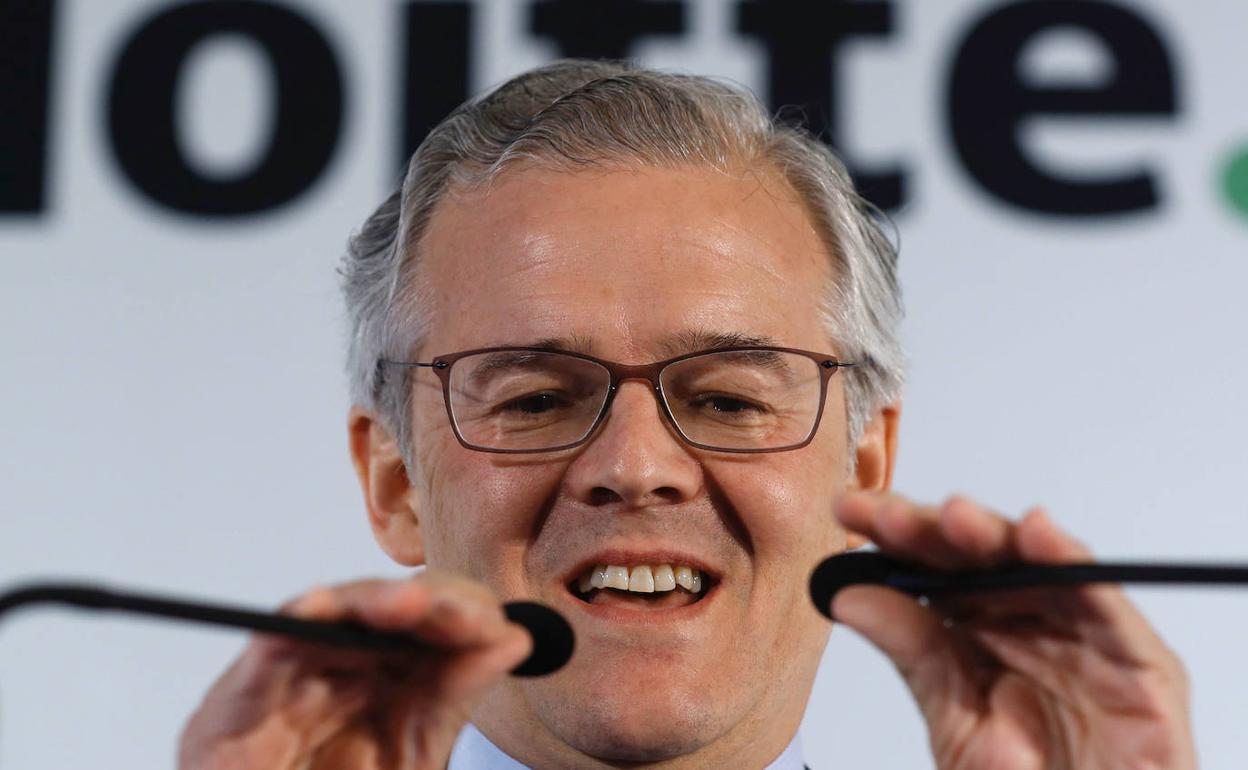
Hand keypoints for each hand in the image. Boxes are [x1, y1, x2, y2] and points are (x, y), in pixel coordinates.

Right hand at [178, 570, 531, 769]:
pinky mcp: (235, 701)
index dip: (465, 614)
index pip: (431, 619)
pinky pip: (266, 650)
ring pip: (331, 612)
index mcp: (382, 674)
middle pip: (387, 603)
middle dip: (429, 601)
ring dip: (369, 602)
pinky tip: (316, 608)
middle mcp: (337, 664)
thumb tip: (514, 638)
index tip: (500, 633)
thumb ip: (451, 697)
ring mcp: (288, 678)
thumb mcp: (410, 751)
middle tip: (464, 617)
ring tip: (406, 605)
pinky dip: (289, 626)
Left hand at [832, 492, 1196, 769]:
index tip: (849, 510)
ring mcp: (1087, 638)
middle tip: (891, 516)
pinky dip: (1073, 564)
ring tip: (955, 518)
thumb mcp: (952, 717)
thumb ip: (911, 652)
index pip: (935, 566)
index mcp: (982, 629)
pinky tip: (1037, 534)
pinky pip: (1106, 605)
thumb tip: (850, 594)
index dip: (895, 534)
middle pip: (984, 555)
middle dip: (936, 529)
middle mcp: (1034, 621)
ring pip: (1041, 564)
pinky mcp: (1142, 665)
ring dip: (996, 536)